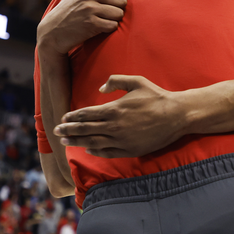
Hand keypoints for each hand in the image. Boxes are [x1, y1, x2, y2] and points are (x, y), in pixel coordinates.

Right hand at [37, 0, 126, 54]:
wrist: (52, 31)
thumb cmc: (69, 11)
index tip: (108, 3)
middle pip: (122, 0)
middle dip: (118, 9)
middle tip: (107, 14)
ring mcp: (90, 9)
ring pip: (120, 13)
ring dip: (114, 19)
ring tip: (103, 20)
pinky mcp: (91, 24)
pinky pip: (114, 25)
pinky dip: (109, 28)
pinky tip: (100, 28)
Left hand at [53, 75, 187, 157]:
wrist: (176, 115)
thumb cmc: (157, 96)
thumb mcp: (137, 81)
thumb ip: (116, 81)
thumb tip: (100, 88)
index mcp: (115, 109)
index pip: (87, 114)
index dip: (73, 117)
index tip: (64, 118)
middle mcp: (115, 126)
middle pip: (85, 129)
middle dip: (69, 130)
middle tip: (57, 132)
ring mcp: (122, 140)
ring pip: (93, 142)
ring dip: (77, 142)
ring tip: (66, 142)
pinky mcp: (130, 149)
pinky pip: (107, 152)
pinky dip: (95, 151)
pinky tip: (87, 149)